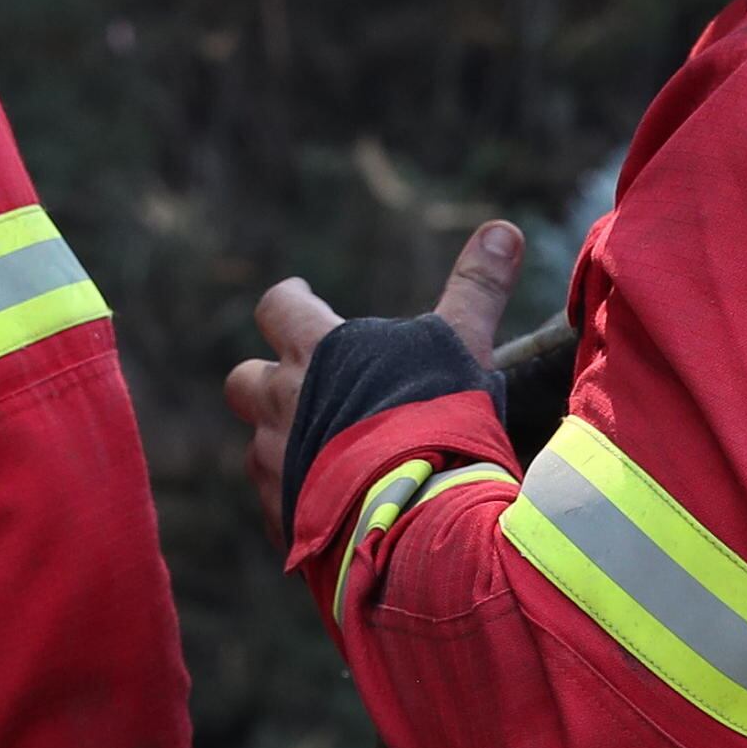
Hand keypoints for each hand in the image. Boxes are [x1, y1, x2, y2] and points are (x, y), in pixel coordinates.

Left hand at [224, 219, 520, 543]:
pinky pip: (274, 505)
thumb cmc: (438, 418)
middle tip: (298, 385)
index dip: (289, 300)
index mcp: (314, 353)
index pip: (278, 307)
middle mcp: (280, 406)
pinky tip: (332, 508)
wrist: (419, 516)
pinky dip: (296, 501)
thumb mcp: (462, 344)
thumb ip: (476, 288)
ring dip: (279, 444)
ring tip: (322, 453)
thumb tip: (504, 229)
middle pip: (243, 380)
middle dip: (265, 380)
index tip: (299, 296)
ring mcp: (274, 465)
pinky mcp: (281, 518)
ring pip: (256, 446)